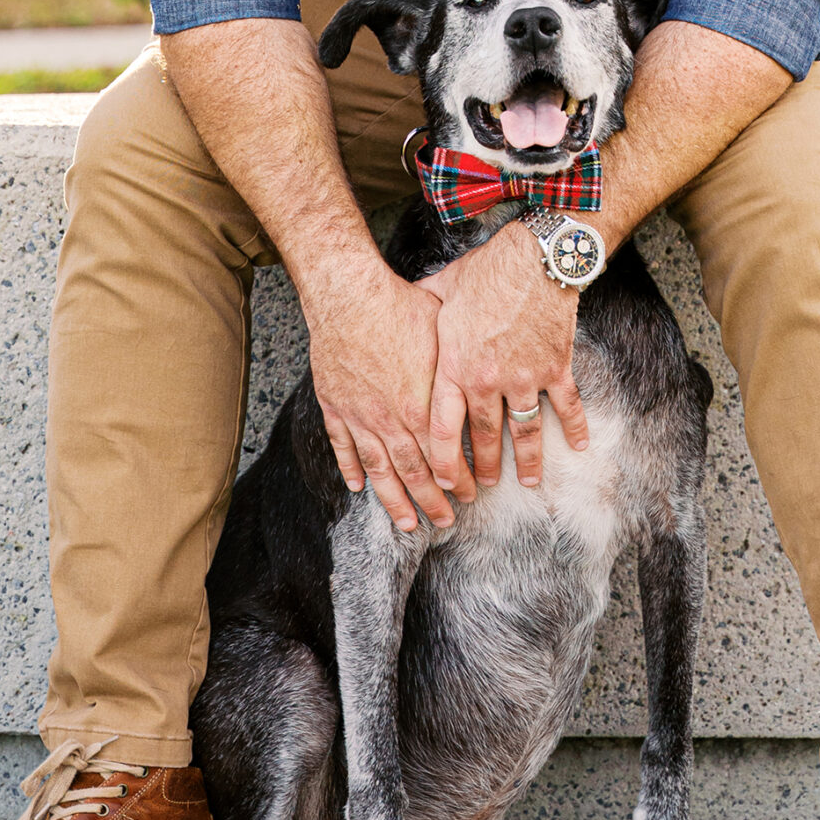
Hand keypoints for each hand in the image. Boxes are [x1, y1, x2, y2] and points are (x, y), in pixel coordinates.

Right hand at [306, 264, 457, 533]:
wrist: (348, 296)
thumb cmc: (400, 308)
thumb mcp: (444, 335)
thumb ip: (457, 371)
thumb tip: (485, 381)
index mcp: (421, 406)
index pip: (442, 457)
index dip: (457, 480)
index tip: (468, 496)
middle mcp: (390, 419)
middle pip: (412, 472)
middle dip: (431, 502)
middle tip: (444, 523)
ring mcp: (359, 415)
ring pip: (378, 470)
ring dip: (393, 500)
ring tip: (406, 524)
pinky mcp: (335, 404)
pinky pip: (342, 446)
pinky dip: (350, 469)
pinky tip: (357, 487)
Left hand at [425, 224, 589, 493]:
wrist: (534, 257)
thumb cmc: (485, 271)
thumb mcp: (442, 290)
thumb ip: (421, 309)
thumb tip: (400, 308)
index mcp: (454, 365)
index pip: (442, 427)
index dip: (441, 460)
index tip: (441, 481)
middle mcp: (487, 380)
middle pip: (482, 436)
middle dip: (481, 467)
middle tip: (481, 488)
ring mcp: (524, 377)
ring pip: (524, 430)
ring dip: (525, 460)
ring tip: (524, 481)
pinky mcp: (555, 367)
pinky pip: (566, 405)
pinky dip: (575, 427)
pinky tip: (579, 446)